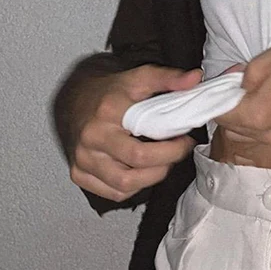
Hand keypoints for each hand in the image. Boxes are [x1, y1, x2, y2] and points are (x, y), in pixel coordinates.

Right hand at [70, 65, 201, 201]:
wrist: (74, 100)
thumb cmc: (111, 91)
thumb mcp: (140, 77)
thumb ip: (169, 78)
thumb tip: (195, 78)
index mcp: (108, 113)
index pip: (144, 145)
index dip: (172, 148)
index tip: (186, 140)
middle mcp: (92, 138)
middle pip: (137, 165)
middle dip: (167, 162)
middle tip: (179, 151)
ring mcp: (83, 159)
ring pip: (125, 185)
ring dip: (152, 177)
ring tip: (164, 161)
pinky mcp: (78, 173)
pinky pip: (113, 192)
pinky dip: (134, 187)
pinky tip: (143, 171)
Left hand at [215, 37, 270, 145]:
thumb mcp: (259, 64)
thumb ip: (237, 79)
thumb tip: (231, 86)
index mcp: (255, 117)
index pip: (219, 116)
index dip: (214, 100)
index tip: (218, 86)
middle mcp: (264, 134)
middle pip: (230, 128)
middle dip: (227, 109)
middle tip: (235, 87)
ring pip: (243, 134)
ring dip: (240, 118)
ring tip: (250, 95)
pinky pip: (260, 133)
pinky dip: (255, 121)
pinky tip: (264, 102)